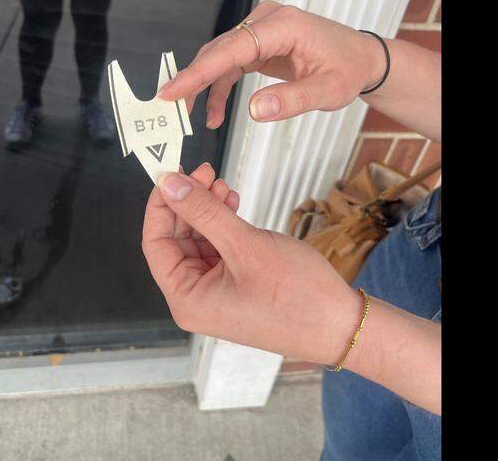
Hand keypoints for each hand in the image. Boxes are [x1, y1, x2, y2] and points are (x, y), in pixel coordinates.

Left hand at [141, 165, 359, 364]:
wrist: (342, 325)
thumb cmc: (298, 296)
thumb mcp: (245, 245)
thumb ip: (204, 212)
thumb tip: (169, 185)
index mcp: (186, 299)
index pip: (155, 243)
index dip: (161, 205)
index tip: (172, 173)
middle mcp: (196, 300)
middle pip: (176, 240)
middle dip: (189, 203)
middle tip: (205, 172)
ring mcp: (217, 294)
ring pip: (199, 241)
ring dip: (208, 211)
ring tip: (222, 185)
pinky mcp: (238, 287)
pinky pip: (220, 250)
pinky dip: (224, 225)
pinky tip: (234, 204)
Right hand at [158, 1, 386, 128]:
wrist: (362, 59)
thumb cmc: (348, 70)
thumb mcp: (328, 91)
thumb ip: (293, 100)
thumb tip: (256, 110)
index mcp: (284, 25)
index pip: (232, 47)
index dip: (199, 71)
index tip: (172, 90)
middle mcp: (268, 20)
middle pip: (219, 49)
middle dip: (194, 80)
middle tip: (170, 108)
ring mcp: (262, 28)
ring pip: (220, 56)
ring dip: (205, 87)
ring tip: (196, 118)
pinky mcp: (260, 41)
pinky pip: (231, 63)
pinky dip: (220, 86)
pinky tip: (215, 112)